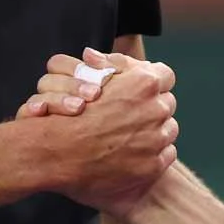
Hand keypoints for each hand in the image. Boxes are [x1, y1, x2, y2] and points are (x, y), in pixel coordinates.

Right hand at [25, 49, 177, 212]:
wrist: (55, 154)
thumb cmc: (68, 113)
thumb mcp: (89, 77)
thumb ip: (113, 65)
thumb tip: (120, 58)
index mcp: (145, 83)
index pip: (165, 76)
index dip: (152, 83)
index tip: (141, 91)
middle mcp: (156, 109)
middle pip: (167, 103)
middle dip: (152, 108)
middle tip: (131, 116)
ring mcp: (157, 138)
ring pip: (168, 129)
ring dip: (154, 131)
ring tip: (128, 136)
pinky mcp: (154, 165)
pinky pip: (166, 153)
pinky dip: (153, 154)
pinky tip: (131, 154)